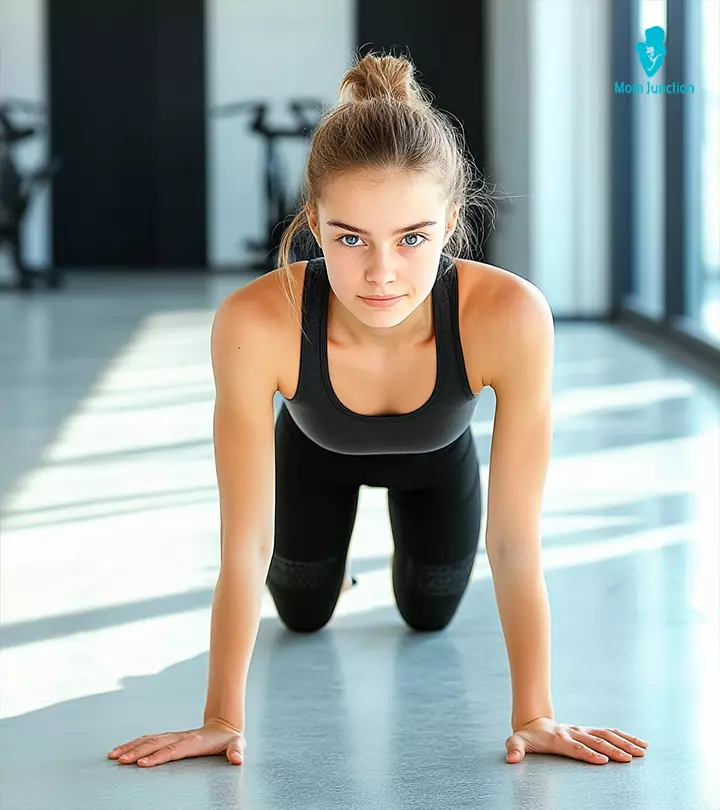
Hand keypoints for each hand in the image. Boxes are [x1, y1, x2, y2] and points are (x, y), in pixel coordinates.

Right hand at [107, 719, 246, 767]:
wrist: (224, 725)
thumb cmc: (229, 739)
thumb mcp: (237, 744)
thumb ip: (237, 751)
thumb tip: (238, 759)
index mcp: (193, 742)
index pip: (172, 750)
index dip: (158, 757)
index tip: (142, 764)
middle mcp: (180, 737)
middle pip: (155, 744)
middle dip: (137, 752)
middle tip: (121, 761)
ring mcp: (173, 736)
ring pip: (148, 740)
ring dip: (131, 747)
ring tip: (114, 756)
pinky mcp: (168, 738)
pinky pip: (148, 740)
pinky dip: (133, 744)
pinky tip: (121, 750)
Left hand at [505, 717, 647, 764]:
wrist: (533, 721)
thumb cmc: (526, 736)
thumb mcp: (516, 741)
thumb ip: (514, 749)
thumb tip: (511, 759)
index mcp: (558, 738)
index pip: (575, 747)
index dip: (588, 753)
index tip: (602, 760)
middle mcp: (573, 733)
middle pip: (595, 741)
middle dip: (613, 749)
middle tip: (630, 758)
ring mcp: (582, 730)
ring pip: (606, 735)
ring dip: (624, 742)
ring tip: (641, 751)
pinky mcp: (589, 731)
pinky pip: (609, 732)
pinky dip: (625, 737)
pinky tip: (639, 744)